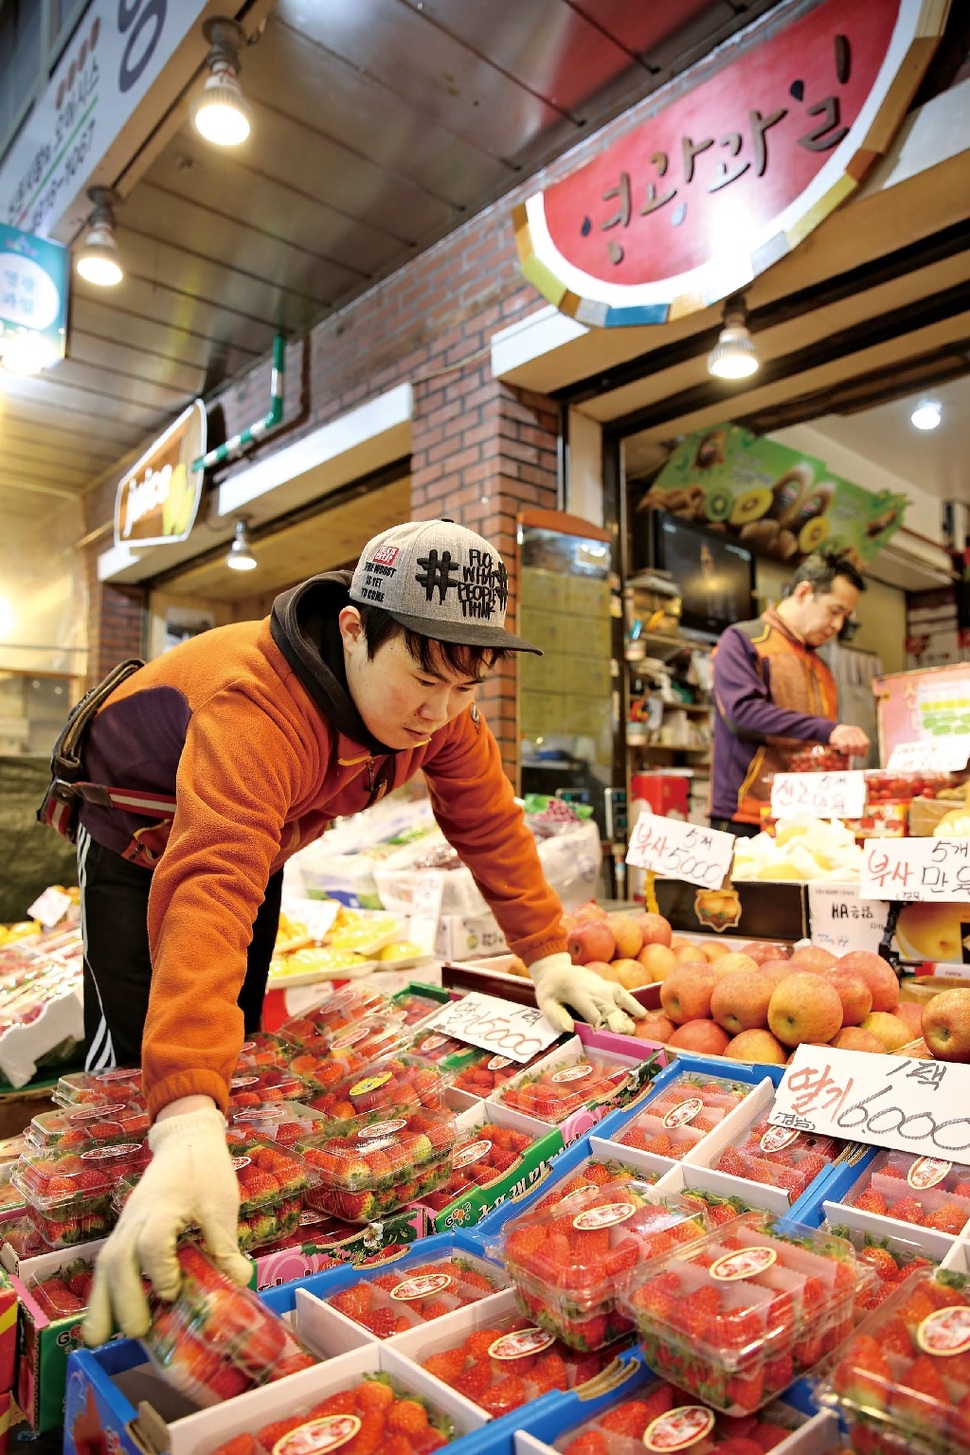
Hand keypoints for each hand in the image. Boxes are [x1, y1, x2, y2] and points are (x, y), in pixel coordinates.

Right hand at [83, 1098, 249, 1345]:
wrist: (186, 1142)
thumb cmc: (205, 1173)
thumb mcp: (221, 1206)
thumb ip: (225, 1247)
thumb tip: (242, 1285)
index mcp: (164, 1209)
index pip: (152, 1243)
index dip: (160, 1271)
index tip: (173, 1292)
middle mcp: (135, 1220)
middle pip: (117, 1261)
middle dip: (125, 1301)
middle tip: (140, 1332)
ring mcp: (123, 1227)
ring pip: (102, 1266)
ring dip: (101, 1303)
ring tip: (101, 1339)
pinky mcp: (121, 1234)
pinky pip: (104, 1266)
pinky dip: (101, 1293)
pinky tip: (105, 1322)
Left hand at [530, 951, 646, 1035]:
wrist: (558, 969)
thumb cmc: (551, 989)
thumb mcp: (545, 1001)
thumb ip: (555, 1016)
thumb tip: (569, 1030)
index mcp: (579, 995)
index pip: (594, 1017)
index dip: (602, 1031)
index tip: (606, 1045)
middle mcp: (596, 991)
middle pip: (611, 1012)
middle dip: (617, 1028)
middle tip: (623, 1044)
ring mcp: (606, 987)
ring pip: (620, 1007)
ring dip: (626, 1021)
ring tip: (631, 1034)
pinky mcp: (612, 987)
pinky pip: (626, 996)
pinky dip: (635, 1006)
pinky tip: (644, 1016)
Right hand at [830, 723, 869, 756]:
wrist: (831, 731)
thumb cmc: (844, 738)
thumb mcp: (853, 739)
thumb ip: (859, 745)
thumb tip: (864, 755)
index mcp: (858, 731)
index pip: (866, 743)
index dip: (864, 750)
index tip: (860, 754)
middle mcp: (852, 731)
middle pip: (860, 745)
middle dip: (857, 752)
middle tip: (852, 754)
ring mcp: (845, 733)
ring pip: (853, 746)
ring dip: (850, 752)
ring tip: (847, 752)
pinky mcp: (838, 737)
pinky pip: (845, 746)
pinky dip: (844, 751)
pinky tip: (842, 751)